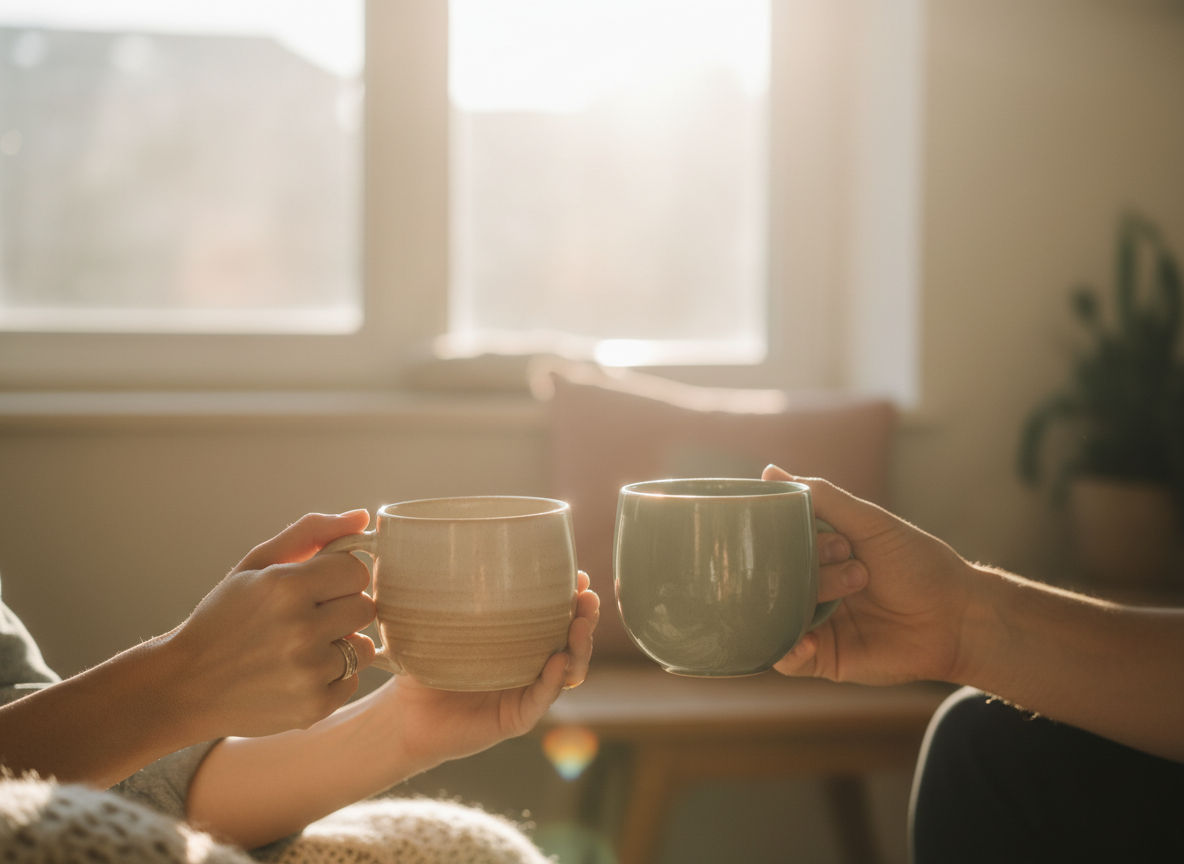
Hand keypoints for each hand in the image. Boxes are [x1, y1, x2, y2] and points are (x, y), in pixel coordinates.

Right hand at [167, 511, 378, 739]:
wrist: (185, 685)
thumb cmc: (225, 617)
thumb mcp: (256, 565)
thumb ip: (310, 533)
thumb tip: (363, 517)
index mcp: (286, 586)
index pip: (356, 571)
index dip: (337, 577)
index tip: (315, 587)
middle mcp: (300, 628)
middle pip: (365, 607)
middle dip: (341, 609)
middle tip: (307, 618)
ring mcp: (308, 671)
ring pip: (363, 646)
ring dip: (339, 645)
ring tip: (300, 648)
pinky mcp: (313, 706)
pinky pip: (352, 680)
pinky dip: (331, 677)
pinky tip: (296, 674)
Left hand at [376, 571, 599, 773]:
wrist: (402, 716)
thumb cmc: (419, 664)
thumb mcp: (431, 621)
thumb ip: (437, 589)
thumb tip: (400, 547)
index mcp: (518, 637)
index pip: (557, 615)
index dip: (573, 596)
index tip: (580, 576)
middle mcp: (528, 662)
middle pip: (571, 640)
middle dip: (586, 617)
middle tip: (588, 597)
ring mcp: (525, 690)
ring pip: (568, 670)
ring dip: (580, 647)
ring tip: (579, 625)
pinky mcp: (516, 718)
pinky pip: (542, 700)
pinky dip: (554, 681)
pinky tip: (558, 662)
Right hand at [765, 465, 977, 685]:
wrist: (957, 617)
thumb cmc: (918, 564)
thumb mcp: (869, 522)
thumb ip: (821, 498)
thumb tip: (768, 471)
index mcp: (814, 552)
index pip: (773, 542)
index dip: (790, 536)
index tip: (832, 536)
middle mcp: (807, 585)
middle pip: (772, 578)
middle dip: (807, 568)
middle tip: (850, 562)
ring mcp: (813, 622)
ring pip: (776, 615)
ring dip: (802, 603)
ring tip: (850, 590)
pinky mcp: (822, 657)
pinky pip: (786, 659)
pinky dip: (790, 650)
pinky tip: (810, 639)